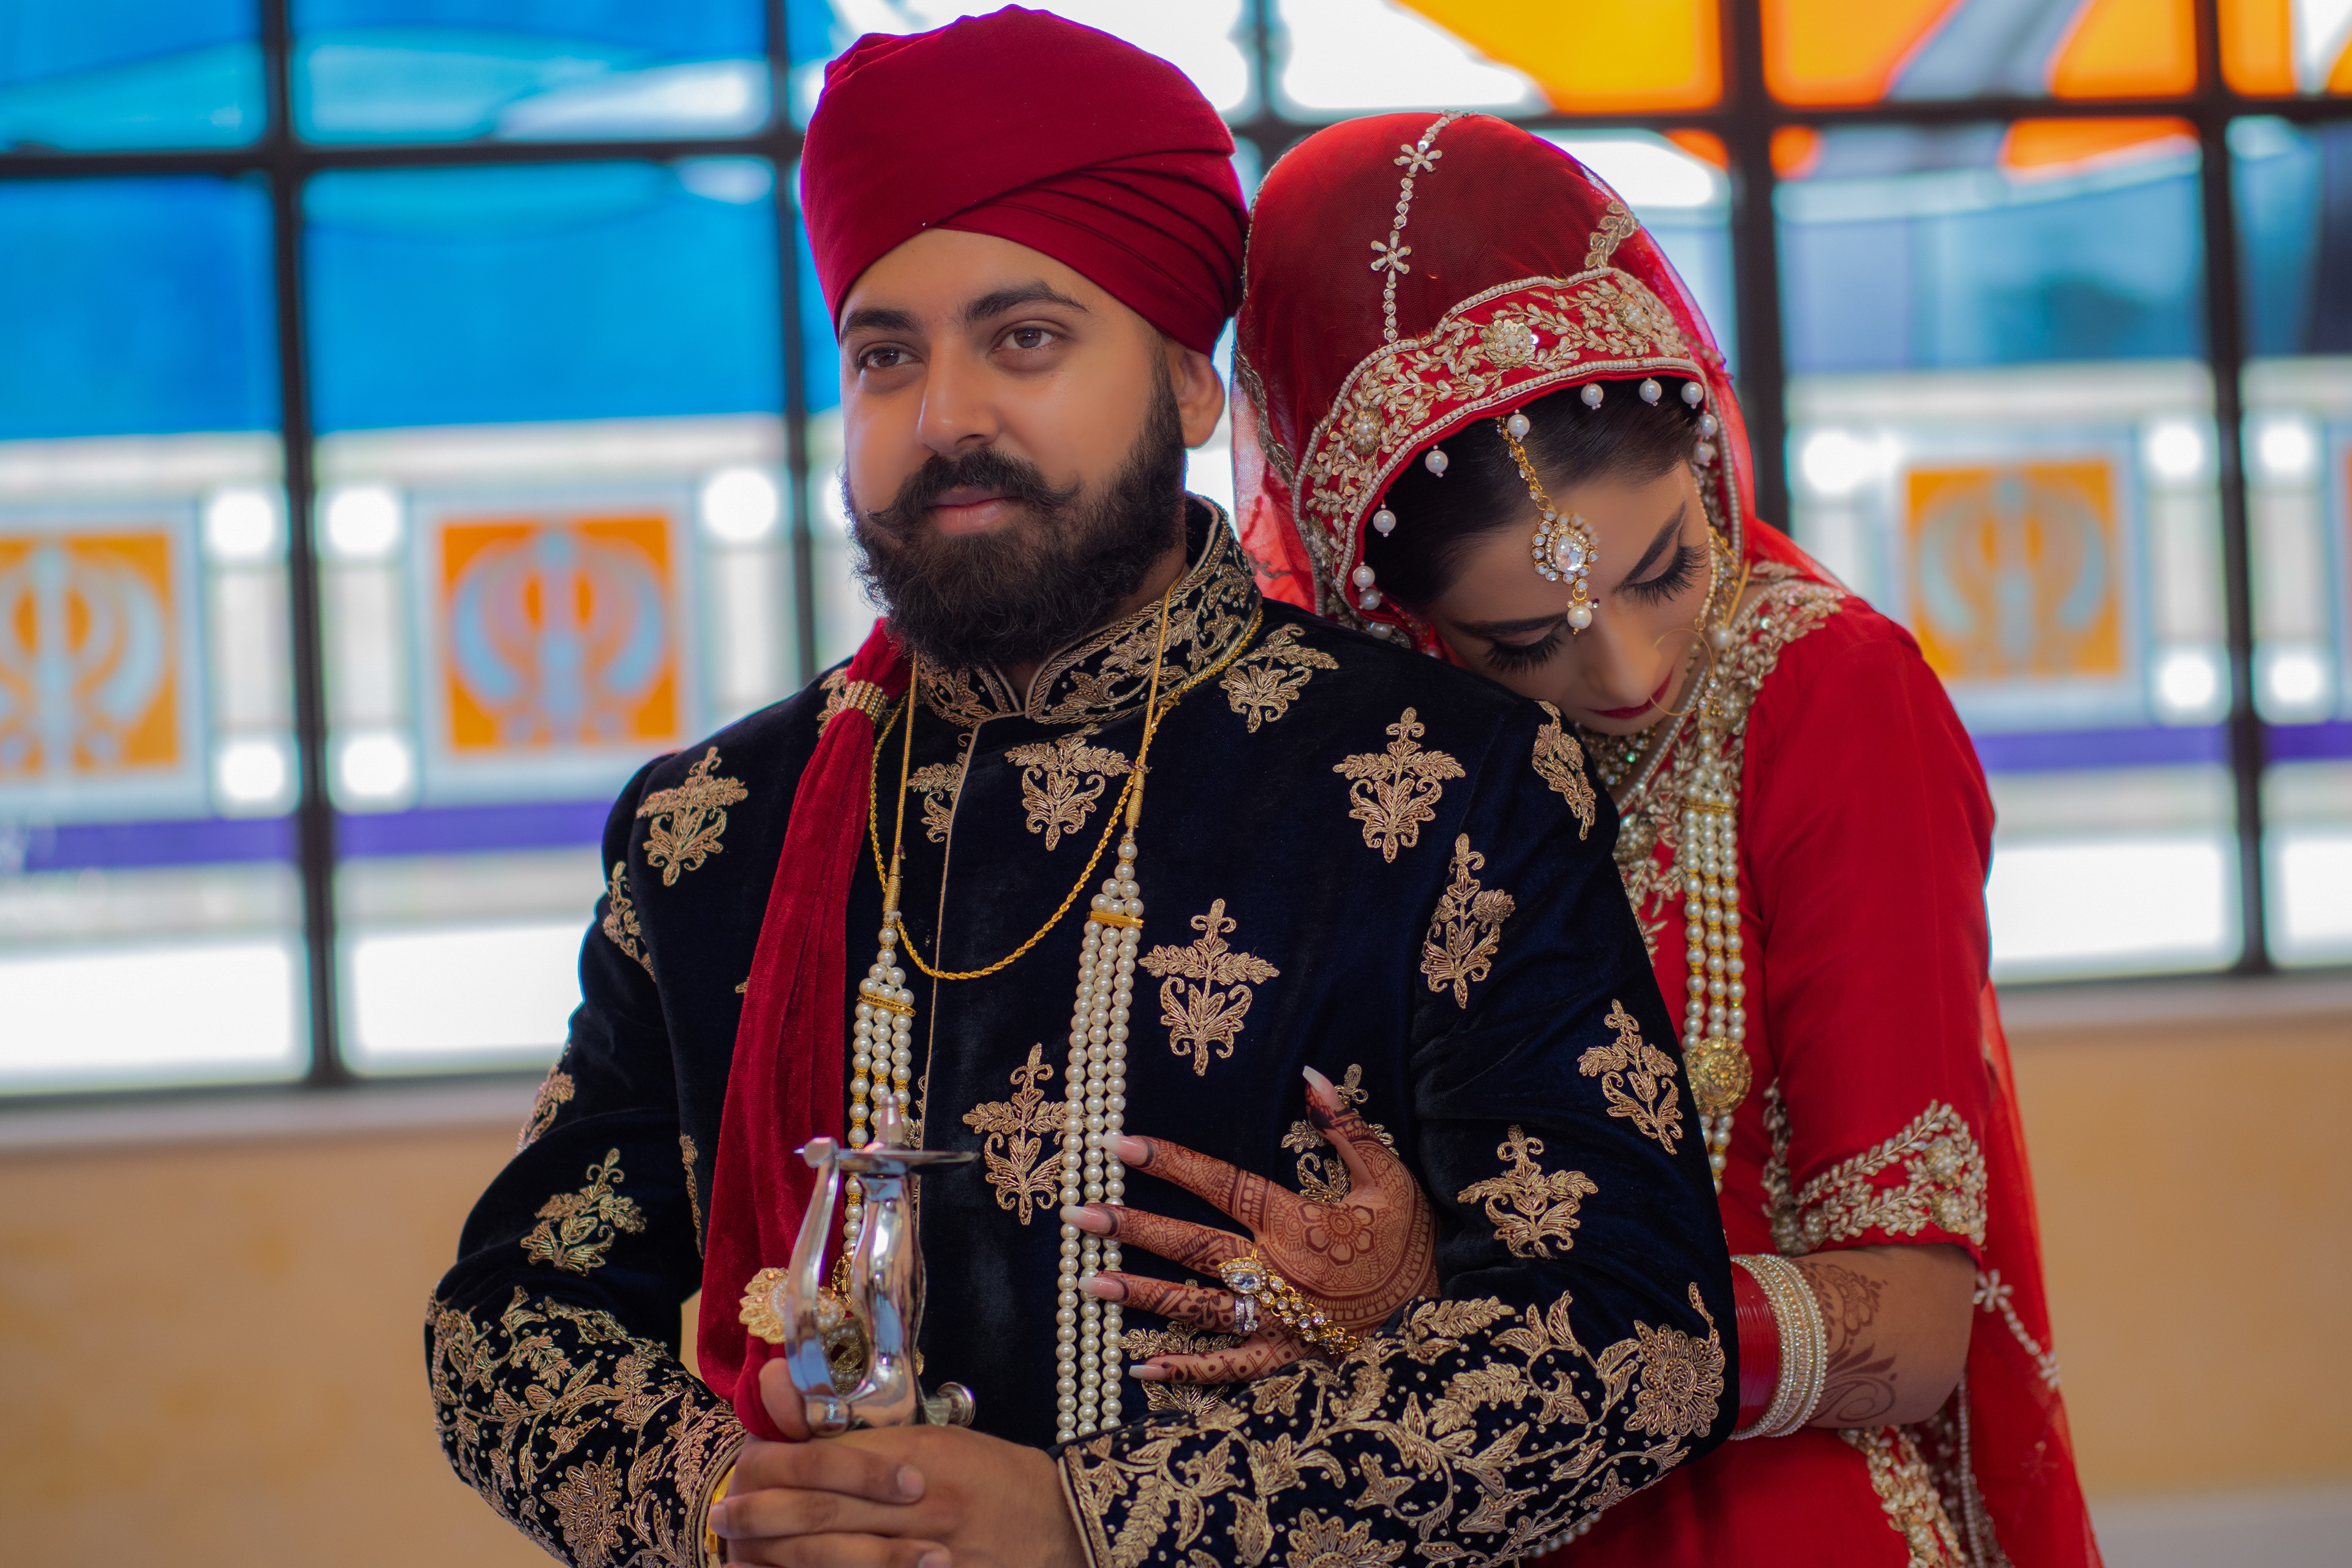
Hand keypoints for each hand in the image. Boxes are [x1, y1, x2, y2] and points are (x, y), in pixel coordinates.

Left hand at [709, 1362, 1083, 1567]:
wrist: (1066, 1529)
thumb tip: (779, 1383)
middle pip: (821, 1515)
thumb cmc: (992, 1478)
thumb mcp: (931, 1437)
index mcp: (919, 1457)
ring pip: (836, 1561)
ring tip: (741, 1557)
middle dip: (763, 1518)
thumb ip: (856, 1425)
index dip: (776, 1468)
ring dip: (780, 1560)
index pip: (830, 1460)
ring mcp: (928, 1560)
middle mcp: (920, 1507)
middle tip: (725, 1518)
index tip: (742, 1472)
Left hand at [1068, 1065, 1437, 1385]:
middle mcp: (1275, 1272)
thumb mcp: (1391, 1179)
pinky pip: (1226, 1368)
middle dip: (1131, 1228)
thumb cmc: (1414, 1246)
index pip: (1222, 1184)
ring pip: (1195, 1306)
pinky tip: (1139, 1367)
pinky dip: (1184, 1371)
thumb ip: (1347, 1128)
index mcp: (1297, 1222)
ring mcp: (1276, 1321)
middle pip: (1191, 1246)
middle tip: (1079, 1216)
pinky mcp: (1285, 1360)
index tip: (1121, 1146)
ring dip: (1140, 1294)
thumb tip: (1311, 1077)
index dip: (1171, 1163)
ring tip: (1088, 1282)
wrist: (1446, 1322)